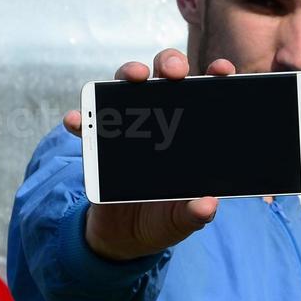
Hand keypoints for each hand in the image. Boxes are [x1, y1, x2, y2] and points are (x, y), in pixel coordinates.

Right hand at [62, 48, 235, 261]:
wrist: (125, 237)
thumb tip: (208, 205)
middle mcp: (160, 119)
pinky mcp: (98, 142)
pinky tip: (77, 120)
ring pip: (127, 86)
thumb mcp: (181, 219)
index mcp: (189, 132)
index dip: (216, 75)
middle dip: (171, 64)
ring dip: (129, 73)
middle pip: (166, 77)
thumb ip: (195, 213)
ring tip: (134, 77)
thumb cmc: (162, 219)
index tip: (222, 70)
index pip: (206, 94)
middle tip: (174, 72)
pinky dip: (80, 118)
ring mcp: (127, 126)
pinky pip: (87, 123)